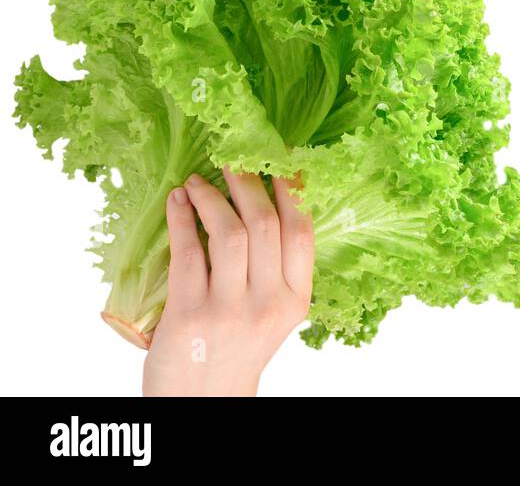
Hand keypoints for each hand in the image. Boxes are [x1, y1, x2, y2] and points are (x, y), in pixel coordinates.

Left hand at [142, 167, 313, 395]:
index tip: (280, 159)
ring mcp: (229, 310)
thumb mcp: (272, 312)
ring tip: (199, 180)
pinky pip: (188, 253)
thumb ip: (275, 268)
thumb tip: (260, 201)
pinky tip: (178, 202)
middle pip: (264, 224)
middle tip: (232, 158)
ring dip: (211, 197)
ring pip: (228, 233)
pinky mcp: (190, 315)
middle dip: (247, 182)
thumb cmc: (236, 350)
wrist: (203, 401)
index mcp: (296, 300)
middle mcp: (268, 303)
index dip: (292, 189)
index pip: (302, 231)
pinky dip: (182, 220)